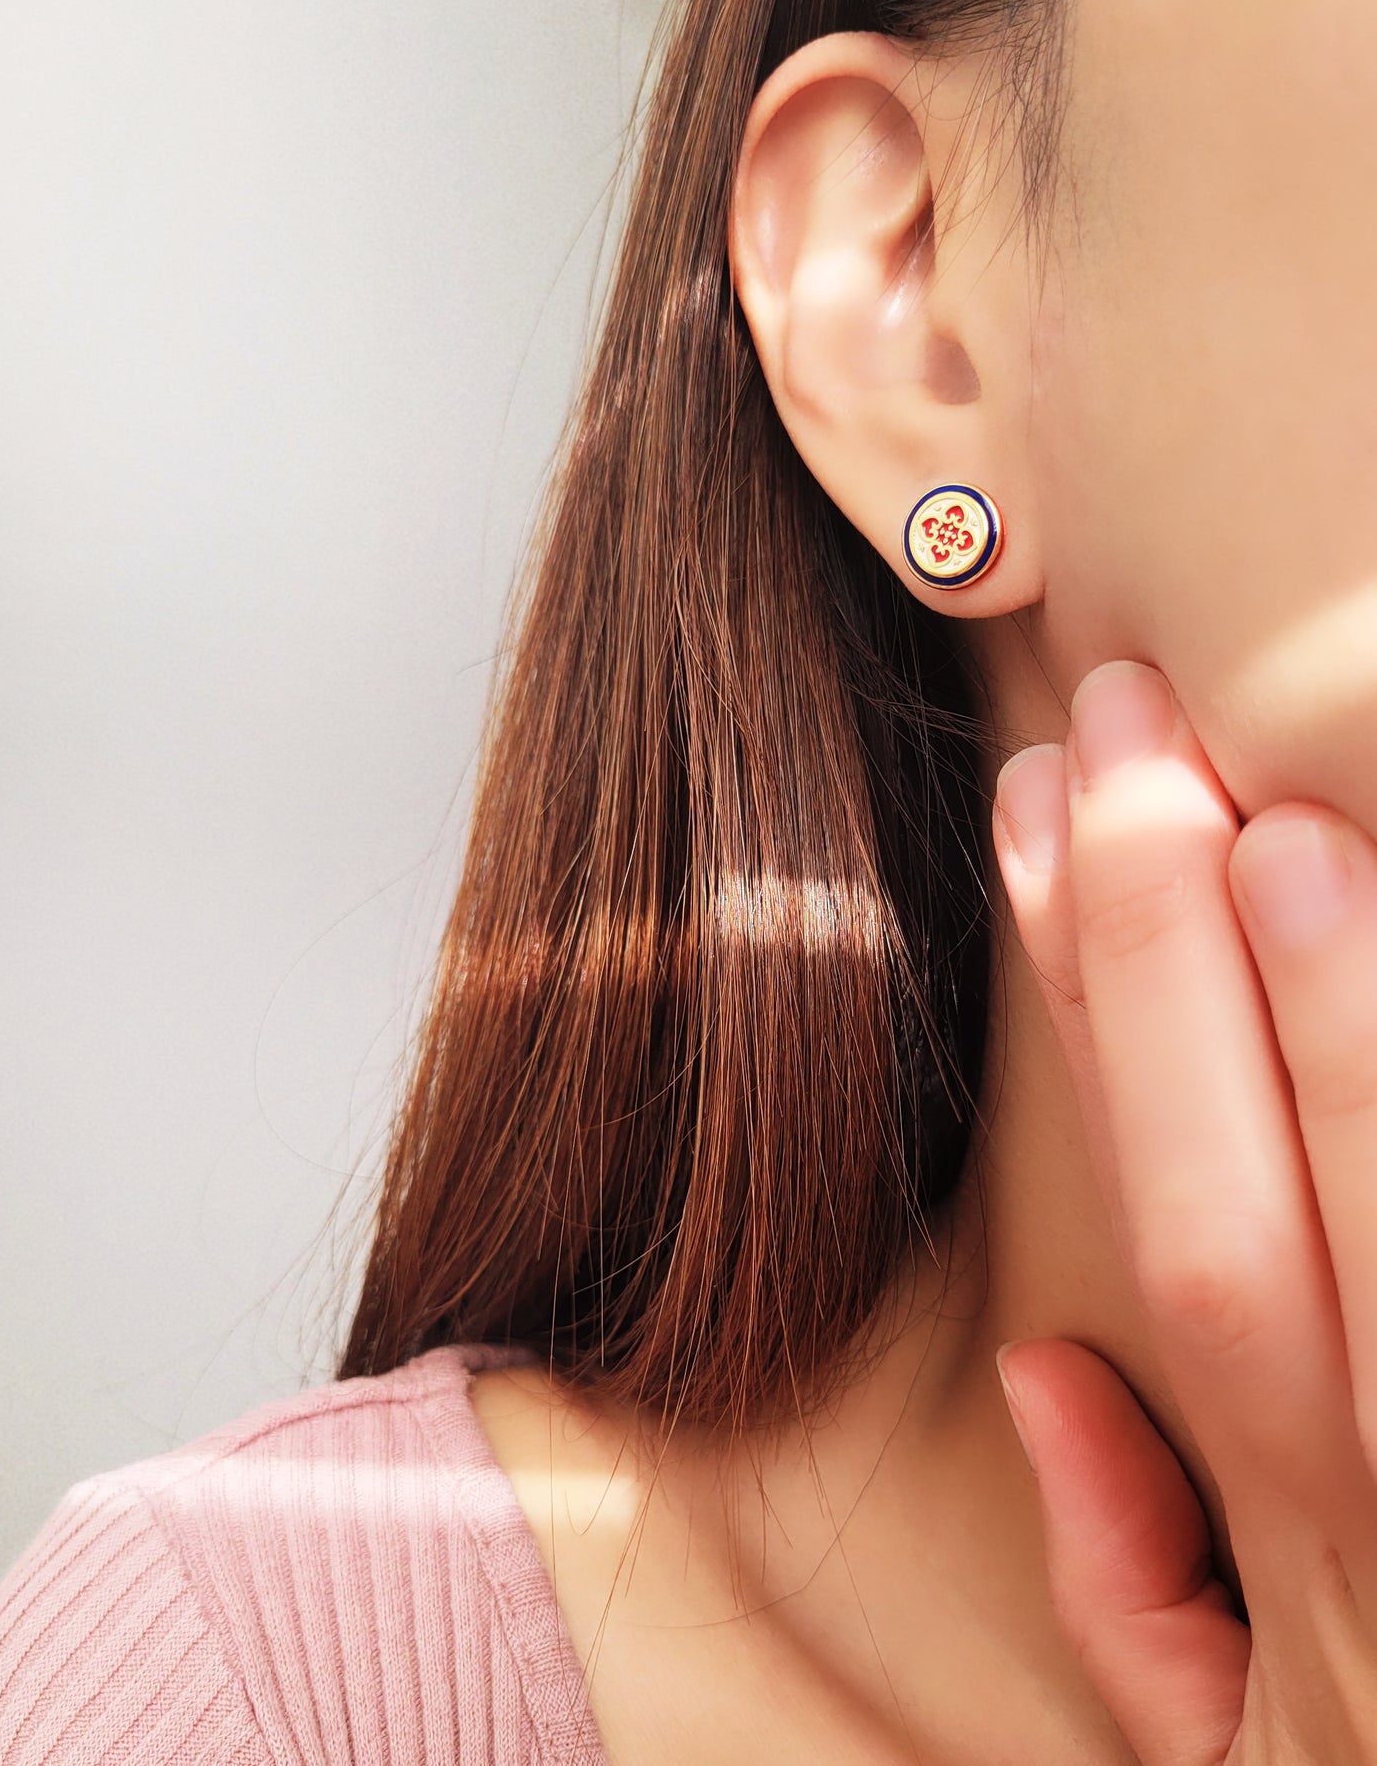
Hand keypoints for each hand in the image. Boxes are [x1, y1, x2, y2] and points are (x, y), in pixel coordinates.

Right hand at [991, 660, 1376, 1765]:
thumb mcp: (1233, 1762)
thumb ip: (1135, 1584)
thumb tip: (1052, 1364)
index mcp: (1306, 1543)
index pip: (1163, 1231)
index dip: (1093, 1025)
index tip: (1047, 826)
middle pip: (1245, 1209)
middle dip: (1166, 957)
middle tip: (1132, 726)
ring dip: (1340, 1023)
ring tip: (1284, 825)